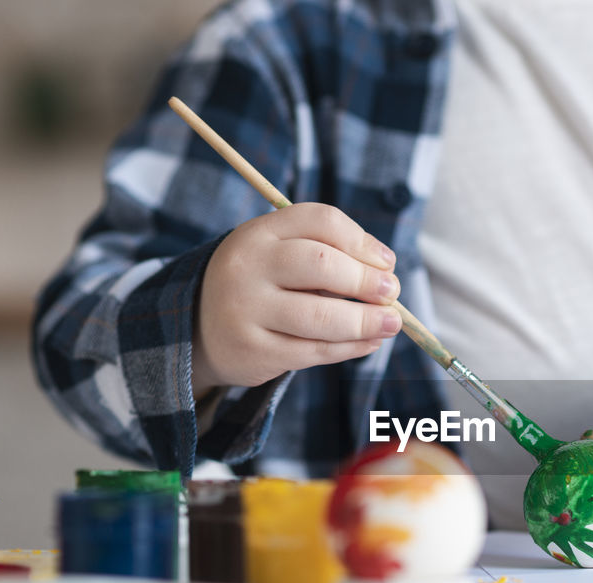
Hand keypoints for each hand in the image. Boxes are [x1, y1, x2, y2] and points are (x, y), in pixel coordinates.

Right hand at [192, 203, 401, 396]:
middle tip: (392, 293)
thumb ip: (326, 254)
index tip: (387, 263)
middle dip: (366, 280)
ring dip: (366, 321)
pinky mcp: (254, 351)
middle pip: (322, 264)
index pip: (321, 221)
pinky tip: (370, 342)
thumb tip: (386, 274)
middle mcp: (247, 266)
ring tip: (392, 323)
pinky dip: (351, 348)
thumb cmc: (261, 284)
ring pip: (321, 316)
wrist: (200, 329)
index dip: (363, 241)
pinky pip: (314, 351)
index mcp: (259, 232)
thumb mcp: (279, 254)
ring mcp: (246, 310)